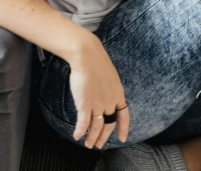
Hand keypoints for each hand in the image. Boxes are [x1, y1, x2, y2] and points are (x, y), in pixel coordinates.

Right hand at [67, 34, 129, 149]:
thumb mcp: (109, 76)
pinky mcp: (85, 103)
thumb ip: (109, 89)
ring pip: (96, 127)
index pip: (124, 116)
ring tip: (88, 144)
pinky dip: (80, 130)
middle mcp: (110, 102)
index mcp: (118, 94)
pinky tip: (76, 136)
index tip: (122, 139)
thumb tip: (105, 95)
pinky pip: (83, 122)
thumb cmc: (96, 61)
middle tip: (99, 145)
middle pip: (108, 125)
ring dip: (91, 137)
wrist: (87, 54)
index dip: (123, 128)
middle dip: (103, 137)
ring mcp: (98, 104)